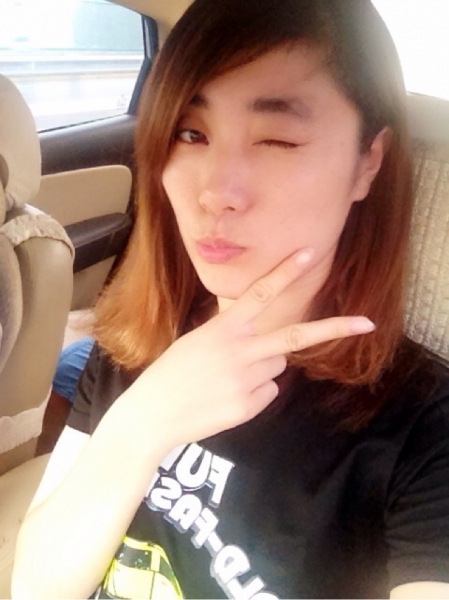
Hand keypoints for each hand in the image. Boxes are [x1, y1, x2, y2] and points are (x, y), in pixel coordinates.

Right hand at [128, 249, 373, 449]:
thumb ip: (235, 339)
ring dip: (262, 369)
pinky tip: (227, 397)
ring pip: (277, 367)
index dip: (285, 272)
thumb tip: (276, 353)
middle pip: (294, 338)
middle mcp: (239, 352)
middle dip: (332, 329)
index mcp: (223, 329)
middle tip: (366, 323)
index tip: (309, 253)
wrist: (152, 415)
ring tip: (227, 379)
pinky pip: (268, 391)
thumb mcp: (197, 342)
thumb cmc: (172, 373)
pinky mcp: (248, 406)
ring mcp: (245, 381)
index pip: (260, 293)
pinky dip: (254, 393)